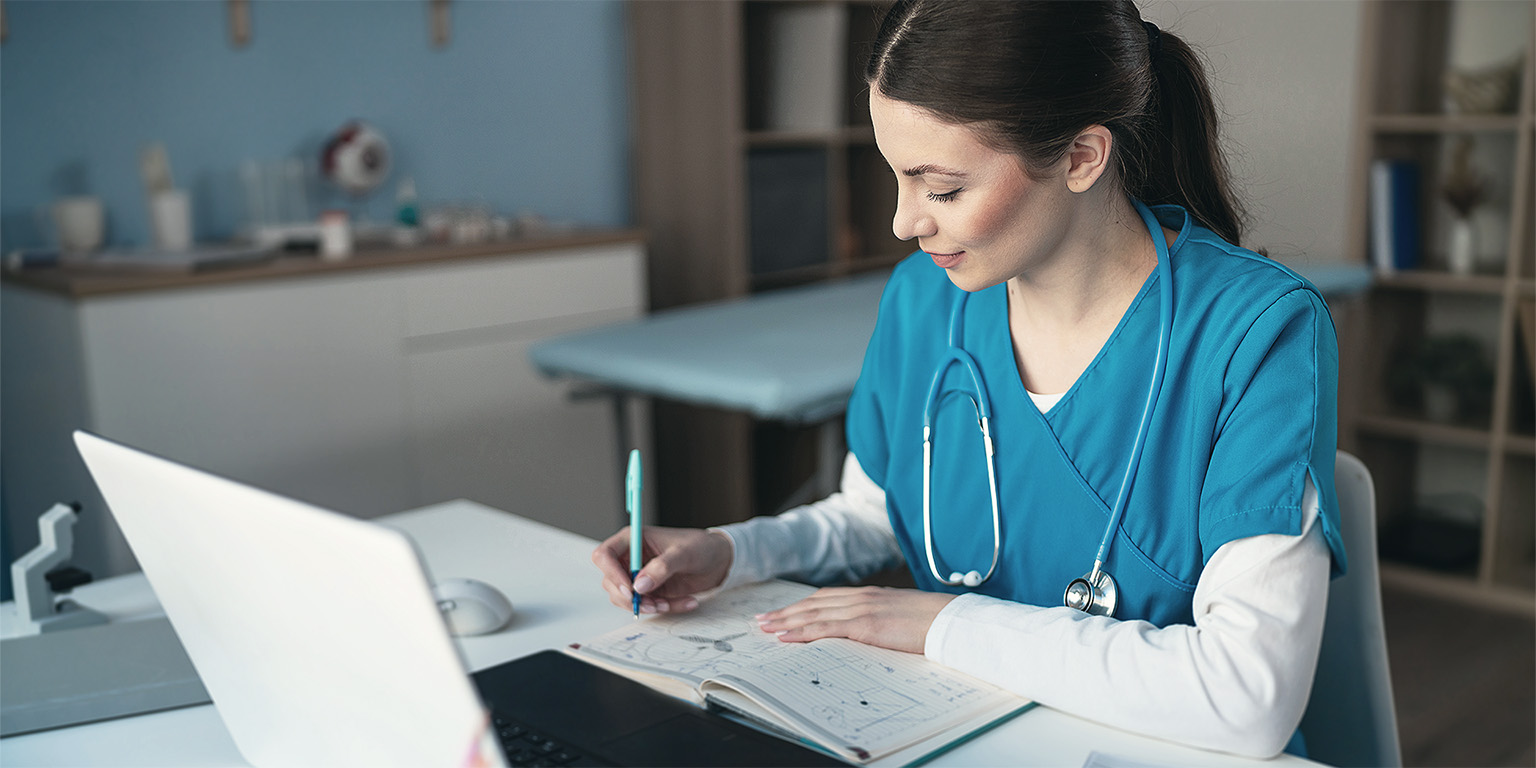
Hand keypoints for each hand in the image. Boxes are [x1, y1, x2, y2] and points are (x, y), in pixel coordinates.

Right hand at [591, 526, 732, 613]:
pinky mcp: (650, 591)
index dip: (611, 573)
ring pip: (624, 598)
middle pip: (610, 581)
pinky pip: (646, 605)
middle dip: (629, 597)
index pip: (604, 554)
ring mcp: (639, 576)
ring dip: (646, 606)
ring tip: (669, 604)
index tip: (630, 588)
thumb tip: (639, 585)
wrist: (718, 560)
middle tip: (652, 604)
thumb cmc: (700, 546)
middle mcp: (631, 558)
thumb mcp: (684, 553)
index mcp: (633, 539)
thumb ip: (661, 567)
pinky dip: (663, 608)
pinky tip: (686, 602)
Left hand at [755, 587, 957, 653]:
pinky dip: (802, 633)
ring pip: (813, 614)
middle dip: (786, 612)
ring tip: (766, 628)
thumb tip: (872, 633)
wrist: (950, 621)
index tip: (784, 611)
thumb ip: (883, 620)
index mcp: (870, 596)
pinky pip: (825, 629)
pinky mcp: (865, 625)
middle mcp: (861, 598)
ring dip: (786, 621)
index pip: (827, 598)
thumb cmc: (934, 622)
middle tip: (763, 619)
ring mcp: (862, 610)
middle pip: (813, 604)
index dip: (802, 605)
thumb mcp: (902, 617)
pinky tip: (786, 637)